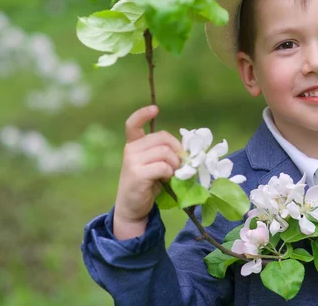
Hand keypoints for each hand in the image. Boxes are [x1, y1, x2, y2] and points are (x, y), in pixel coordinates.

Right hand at [113, 105, 181, 239]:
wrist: (133, 208)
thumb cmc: (147, 185)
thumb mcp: (155, 165)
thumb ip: (164, 153)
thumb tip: (186, 149)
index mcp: (133, 145)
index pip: (132, 124)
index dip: (143, 114)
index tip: (155, 109)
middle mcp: (131, 150)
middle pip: (162, 138)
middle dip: (176, 150)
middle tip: (179, 164)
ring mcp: (132, 161)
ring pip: (165, 152)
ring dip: (175, 165)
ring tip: (171, 175)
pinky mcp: (137, 174)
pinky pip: (163, 166)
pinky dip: (170, 173)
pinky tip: (166, 180)